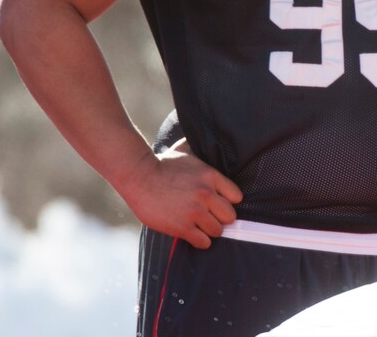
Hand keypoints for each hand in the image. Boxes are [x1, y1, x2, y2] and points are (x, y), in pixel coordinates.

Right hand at [119, 139, 243, 248]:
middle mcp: (206, 194)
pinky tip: (193, 233)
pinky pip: (203, 242)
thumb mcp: (186, 150)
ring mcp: (195, 212)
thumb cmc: (163, 163)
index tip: (220, 203)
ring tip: (201, 225)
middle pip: (230, 216)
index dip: (229, 201)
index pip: (236, 196)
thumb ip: (200, 147)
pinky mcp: (182, 227)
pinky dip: (200, 240)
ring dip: (210, 230)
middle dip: (221, 218)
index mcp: (211, 175)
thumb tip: (205, 134)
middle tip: (212, 216)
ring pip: (218, 231)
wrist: (139, 177)